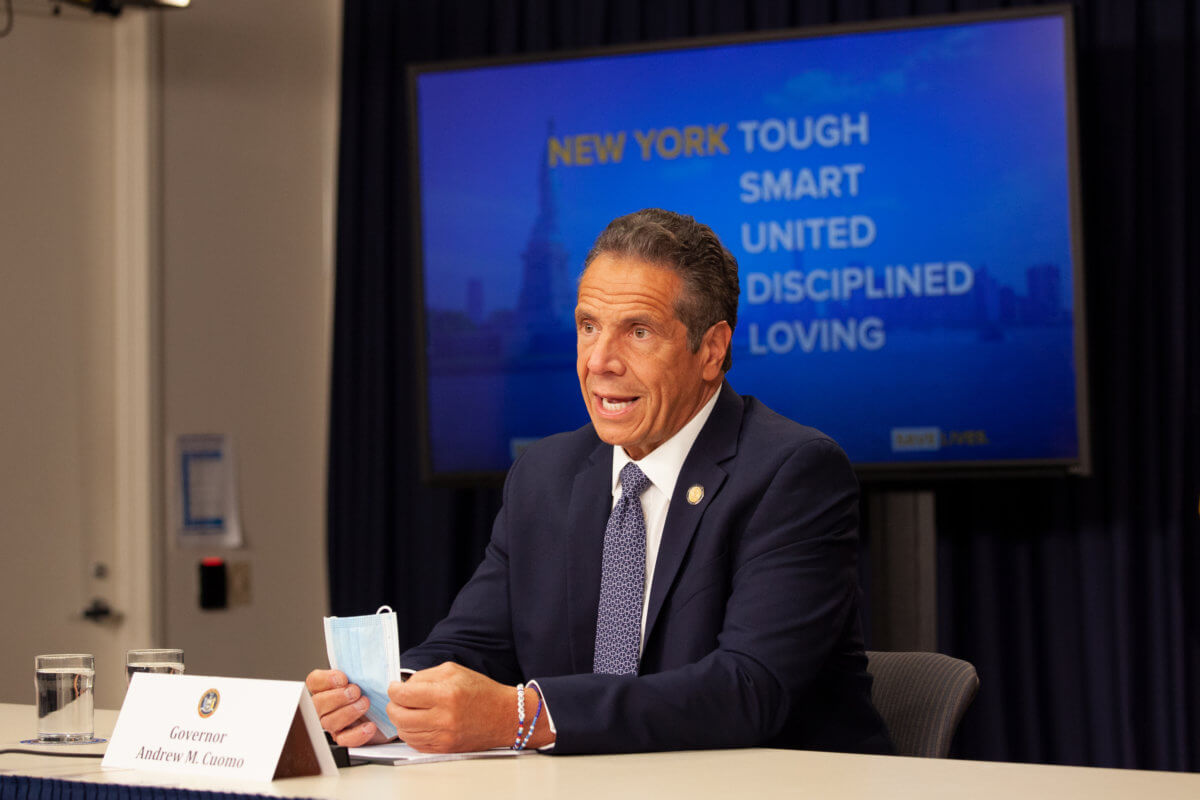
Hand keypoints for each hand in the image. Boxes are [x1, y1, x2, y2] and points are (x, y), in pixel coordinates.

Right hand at [305, 668, 388, 746]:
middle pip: (317, 704)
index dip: (325, 680)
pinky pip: (344, 740)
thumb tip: (364, 664)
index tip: (343, 678)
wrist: (385, 711)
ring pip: (329, 722)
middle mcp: (324, 707)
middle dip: (337, 697)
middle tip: (355, 691)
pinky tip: (369, 725)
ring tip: (364, 704)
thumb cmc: (371, 690)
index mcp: (325, 687)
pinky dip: (357, 734)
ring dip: (348, 712)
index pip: (313, 682)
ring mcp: (332, 723)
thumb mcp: (364, 677)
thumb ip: (358, 670)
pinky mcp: (344, 738)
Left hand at [387, 662, 552, 752]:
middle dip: (393, 706)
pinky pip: (415, 744)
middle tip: (398, 700)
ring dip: (401, 720)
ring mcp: (444, 736)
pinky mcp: (444, 749)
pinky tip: (418, 723)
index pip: (404, 695)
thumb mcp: (454, 671)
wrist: (505, 716)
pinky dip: (411, 733)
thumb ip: (425, 676)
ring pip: (405, 732)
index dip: (393, 690)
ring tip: (408, 711)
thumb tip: (403, 685)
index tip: (394, 687)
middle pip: (399, 715)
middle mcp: (443, 717)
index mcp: (445, 694)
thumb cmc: (482, 691)